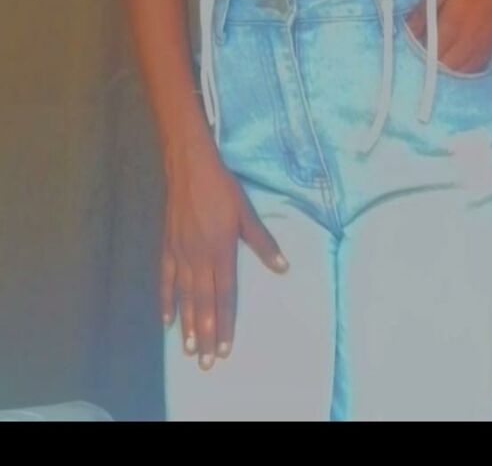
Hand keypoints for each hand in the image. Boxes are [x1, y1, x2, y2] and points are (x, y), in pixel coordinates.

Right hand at [161, 137, 288, 370]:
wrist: (189, 169)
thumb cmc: (222, 189)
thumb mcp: (247, 213)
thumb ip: (263, 243)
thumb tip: (283, 267)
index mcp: (221, 252)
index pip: (225, 295)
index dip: (226, 323)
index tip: (227, 348)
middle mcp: (199, 259)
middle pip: (204, 304)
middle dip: (207, 336)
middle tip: (207, 364)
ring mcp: (180, 255)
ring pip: (185, 297)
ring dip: (188, 326)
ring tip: (190, 352)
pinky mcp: (167, 248)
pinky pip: (166, 280)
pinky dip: (166, 302)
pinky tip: (167, 321)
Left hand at [403, 0, 491, 73]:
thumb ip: (424, 9)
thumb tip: (408, 29)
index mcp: (453, 24)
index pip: (431, 51)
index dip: (417, 55)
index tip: (407, 52)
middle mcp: (466, 42)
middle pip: (443, 67)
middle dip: (428, 66)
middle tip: (417, 58)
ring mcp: (477, 51)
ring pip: (455, 74)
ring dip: (441, 72)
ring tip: (431, 64)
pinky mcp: (485, 55)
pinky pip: (468, 72)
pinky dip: (456, 73)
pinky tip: (448, 66)